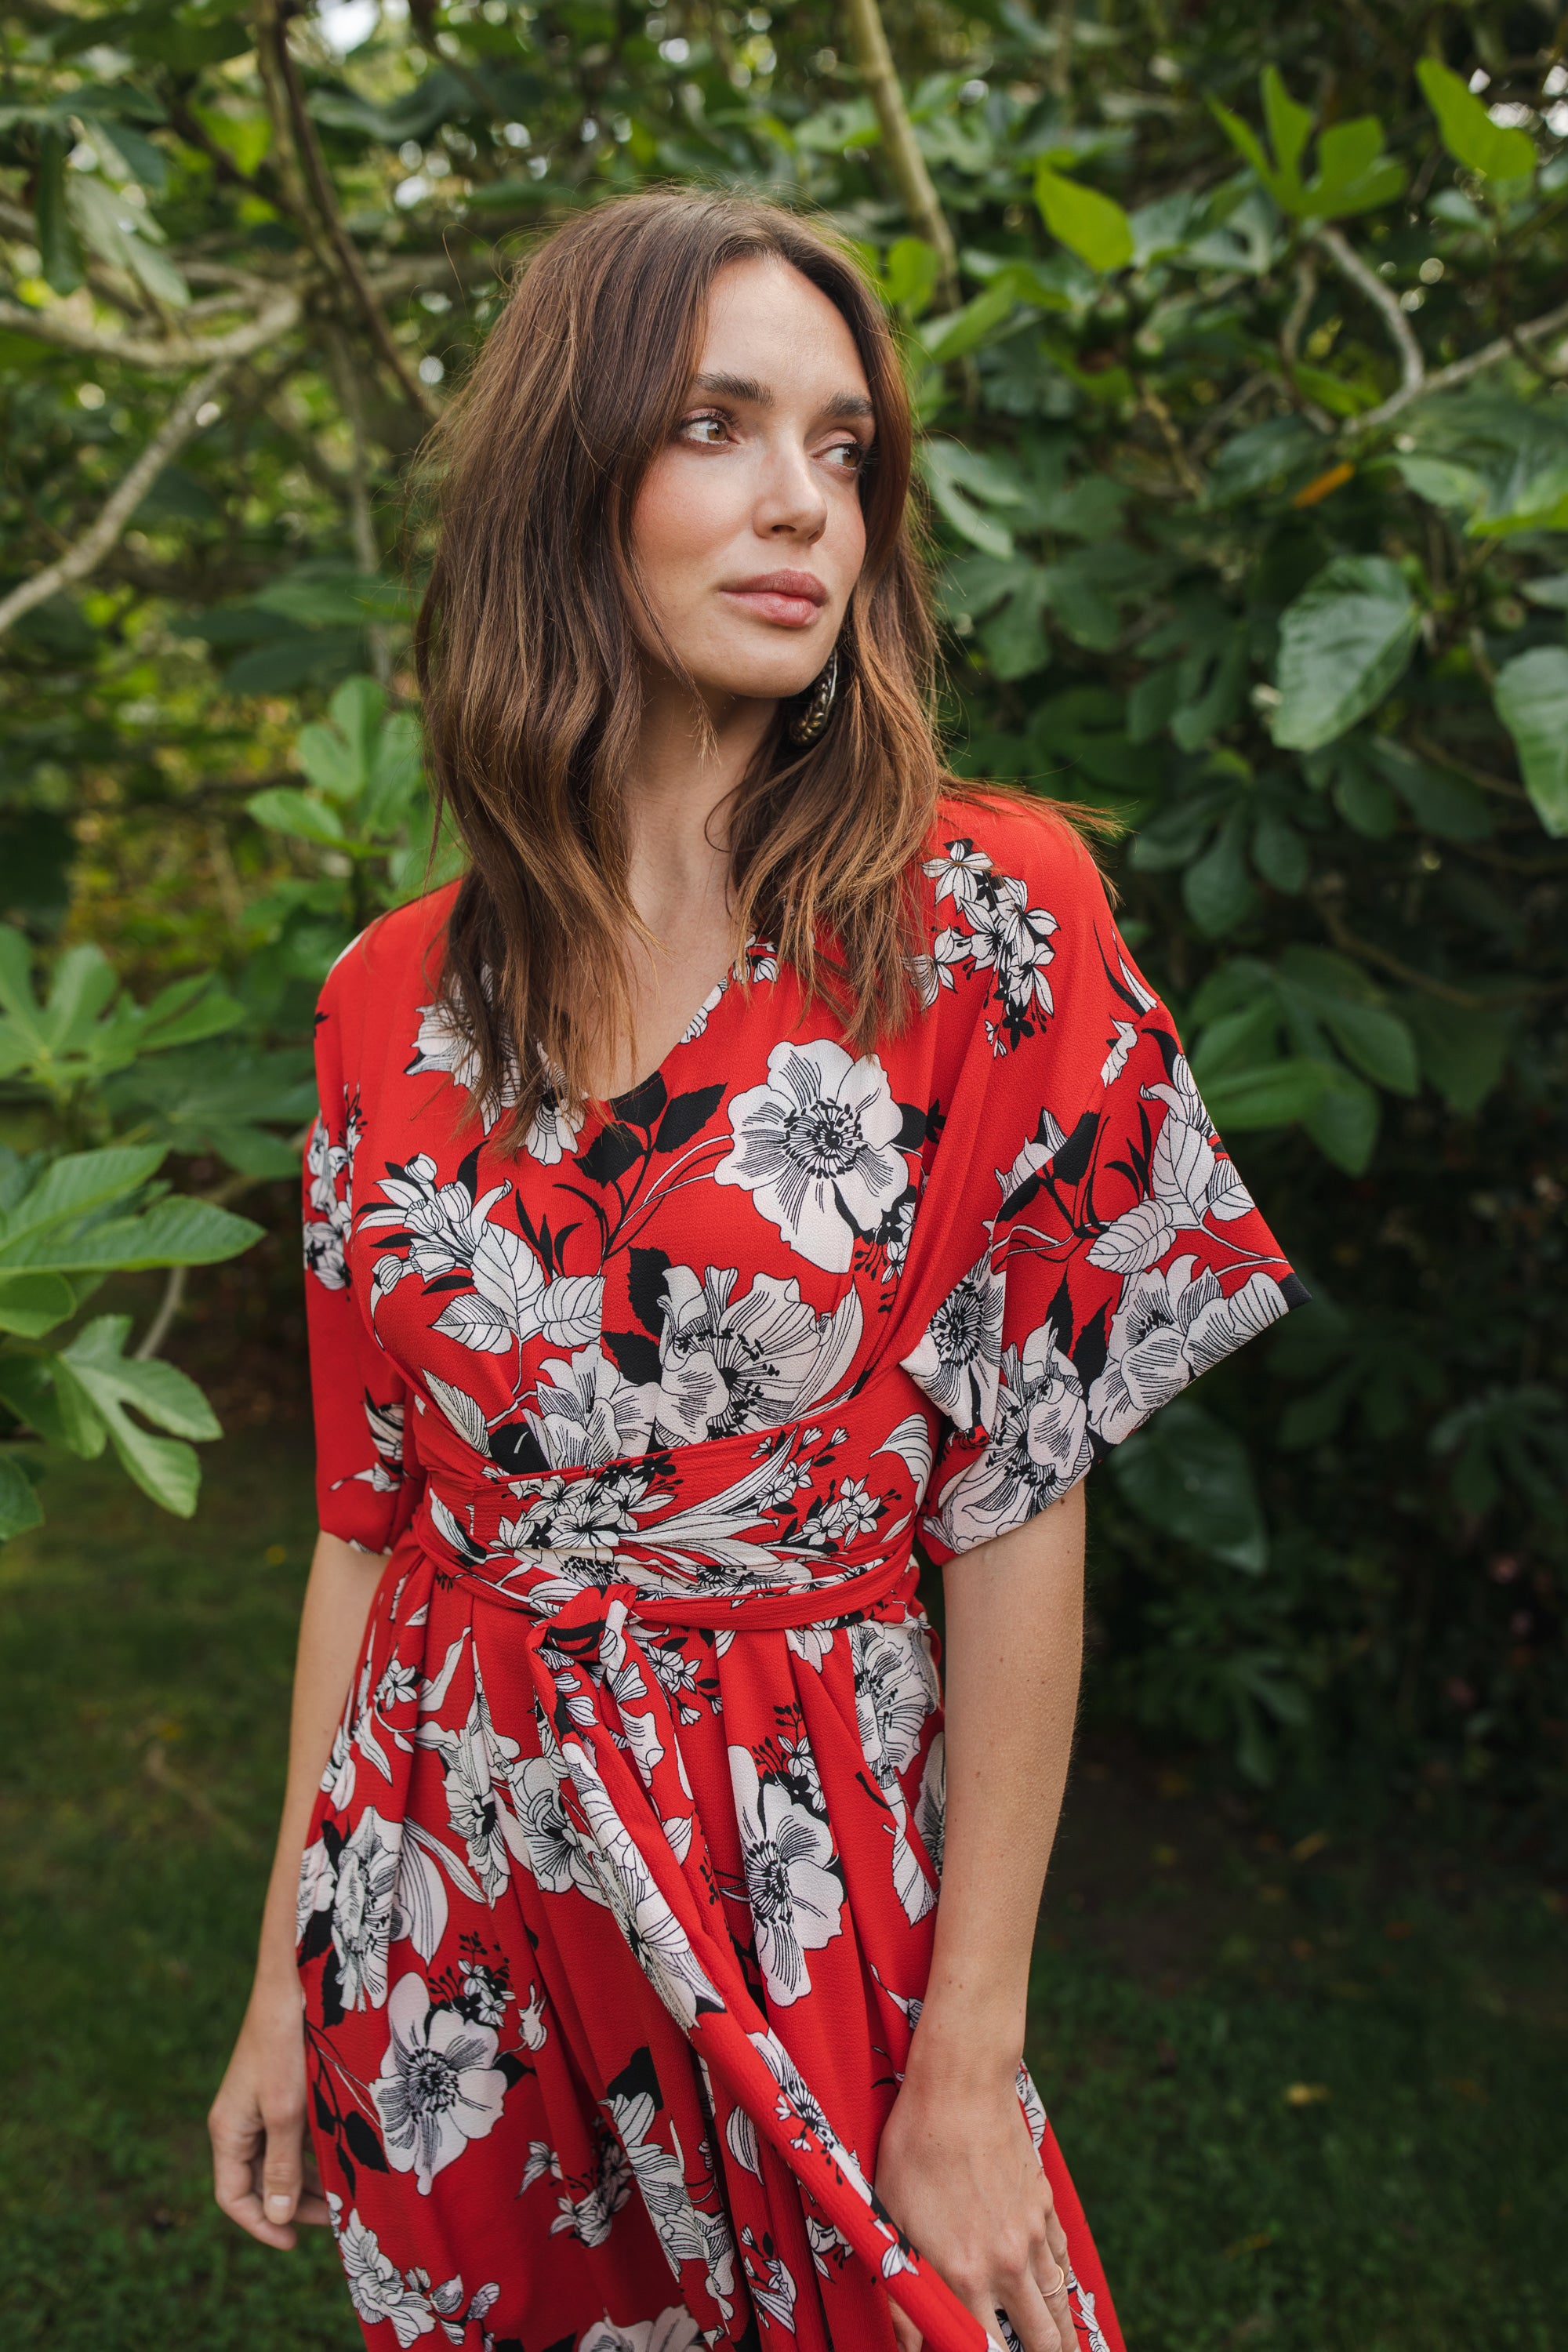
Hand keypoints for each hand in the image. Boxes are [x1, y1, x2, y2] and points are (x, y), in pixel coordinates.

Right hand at [209, 1971, 330, 2248]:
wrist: (293, 1984)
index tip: (294, 2242)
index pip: (233, 2197)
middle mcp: (238, 2122)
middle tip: (333, 2221)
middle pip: (257, 2182)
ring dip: (305, 2180)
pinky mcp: (279, 2090)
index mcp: (228, 2131)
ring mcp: (258, 2106)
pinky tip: (341, 2159)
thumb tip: (276, 2215)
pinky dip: (312, 2152)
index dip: (261, 2224)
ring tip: (343, 2197)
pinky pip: (290, 2135)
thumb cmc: (285, 2046)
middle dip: (292, 2205)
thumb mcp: (286, 2112)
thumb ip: (280, 2165)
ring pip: (277, 2160)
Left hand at [874, 2056, 1073, 2351]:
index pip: (985, 2351)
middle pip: (1040, 2340)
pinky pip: (1062, 2260)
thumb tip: (907, 2344)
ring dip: (1061, 2336)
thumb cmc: (914, 2151)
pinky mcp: (1043, 2205)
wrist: (960, 2087)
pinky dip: (1063, 2285)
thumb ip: (903, 2294)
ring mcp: (1032, 2234)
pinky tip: (1060, 2296)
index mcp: (966, 2276)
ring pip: (1058, 2304)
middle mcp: (1008, 2264)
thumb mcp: (890, 2221)